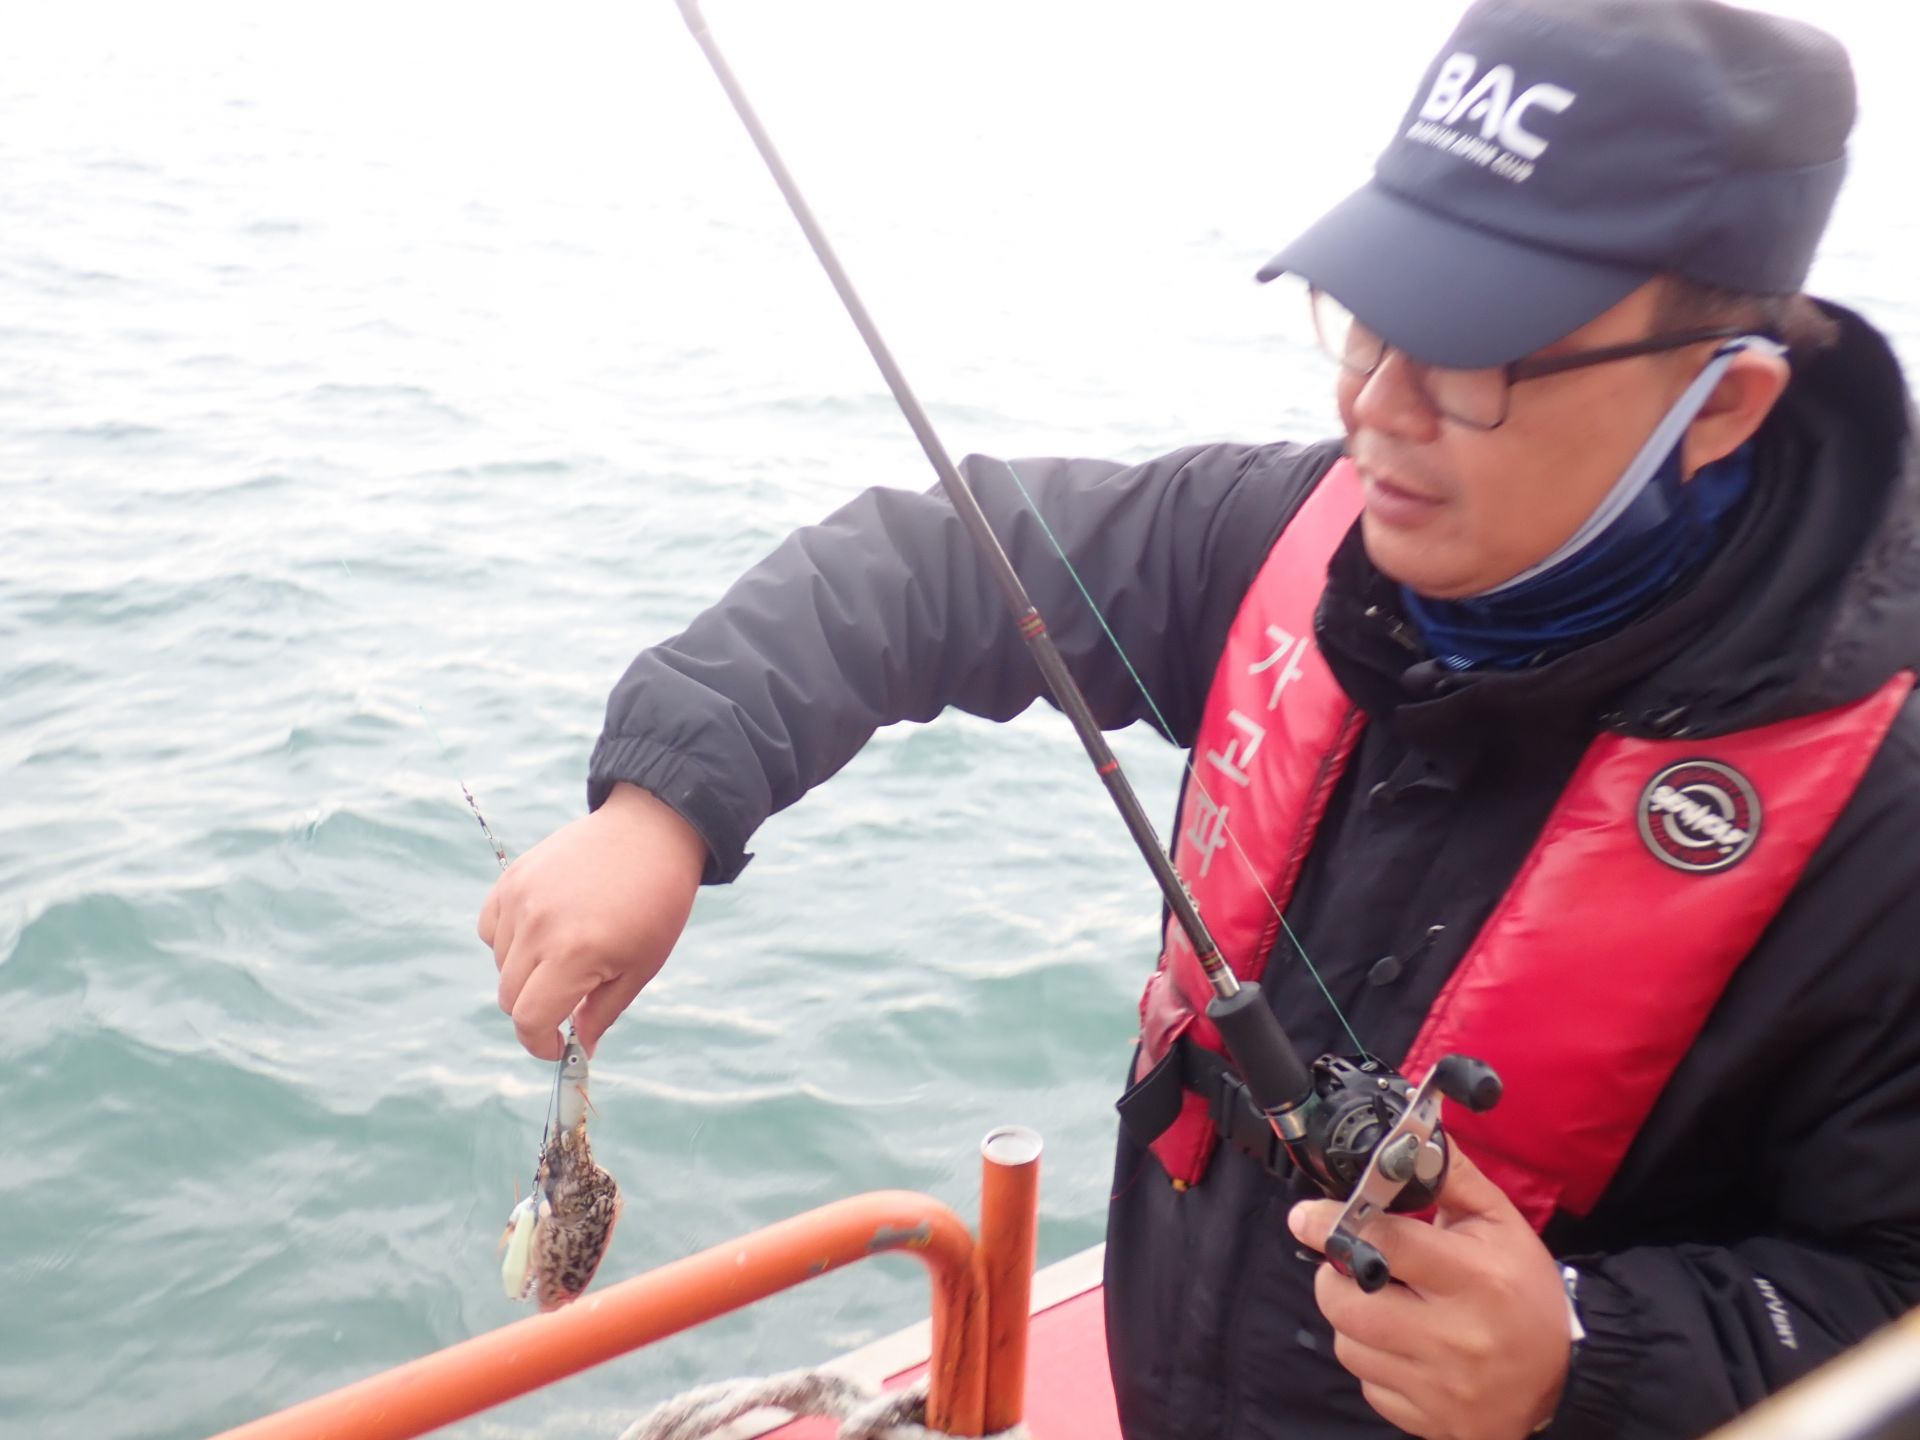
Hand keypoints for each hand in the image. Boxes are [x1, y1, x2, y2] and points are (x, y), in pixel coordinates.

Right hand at [478, 782, 707, 1059]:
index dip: (540, 1043)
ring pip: (500, 964)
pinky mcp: (512, 877)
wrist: (652, 832)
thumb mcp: (641, 967)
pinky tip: (542, 929)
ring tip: (567, 950)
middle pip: (510, 997)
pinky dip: (507, 940)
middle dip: (536, 1011)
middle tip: (568, 999)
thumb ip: (602, 1012)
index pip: (529, 1020)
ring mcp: (520, 899)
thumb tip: (581, 1050)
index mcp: (574, 955)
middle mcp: (538, 927)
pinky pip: (490, 928)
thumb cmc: (656, 904)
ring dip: (525, 973)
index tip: (558, 1046)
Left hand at [1288, 1143, 1571, 1439]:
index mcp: (1474, 1278)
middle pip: (1348, 1301)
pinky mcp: (1427, 1421)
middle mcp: (1453, 1336)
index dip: (1335, 1224)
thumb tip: (1407, 1135)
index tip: (1306, 1217)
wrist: (1566, 1381)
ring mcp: (1438, 1385)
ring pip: (1348, 1343)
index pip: (1385, 1244)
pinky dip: (1373, 1361)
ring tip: (1384, 1305)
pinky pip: (1367, 1384)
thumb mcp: (1500, 1224)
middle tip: (1354, 1265)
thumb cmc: (1526, 1292)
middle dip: (1337, 1275)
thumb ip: (1450, 1177)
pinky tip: (1403, 1347)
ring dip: (1353, 1319)